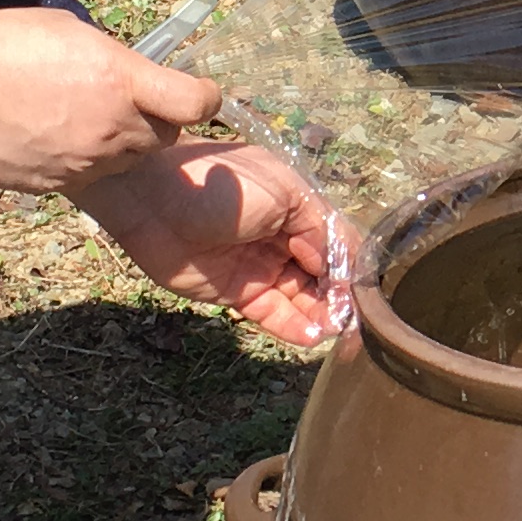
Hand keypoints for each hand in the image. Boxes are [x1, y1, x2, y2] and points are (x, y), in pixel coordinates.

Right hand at [0, 4, 221, 195]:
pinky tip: (50, 138)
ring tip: (78, 119)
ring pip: (126, 162)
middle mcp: (113, 126)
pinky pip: (87, 177)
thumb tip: (129, 77)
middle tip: (123, 103)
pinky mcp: (58, 184)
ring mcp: (85, 161)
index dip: (205, 99)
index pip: (195, 102)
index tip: (201, 94)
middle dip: (153, 122)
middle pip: (163, 137)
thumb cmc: (3, 43)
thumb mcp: (72, 34)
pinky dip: (80, 162)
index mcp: (121, 79)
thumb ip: (112, 62)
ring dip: (118, 145)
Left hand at [76, 139, 345, 346]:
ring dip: (320, 315)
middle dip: (339, 297)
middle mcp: (284, 239)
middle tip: (354, 320)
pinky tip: (311, 336)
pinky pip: (273, 313)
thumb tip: (344, 266)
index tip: (366, 293)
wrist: (155, 199)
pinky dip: (292, 326)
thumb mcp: (284, 194)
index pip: (336, 243)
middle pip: (321, 274)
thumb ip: (319, 229)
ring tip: (336, 332)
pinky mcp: (236, 293)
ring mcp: (260, 267)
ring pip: (300, 297)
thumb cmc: (225, 185)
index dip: (350, 268)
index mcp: (298, 207)